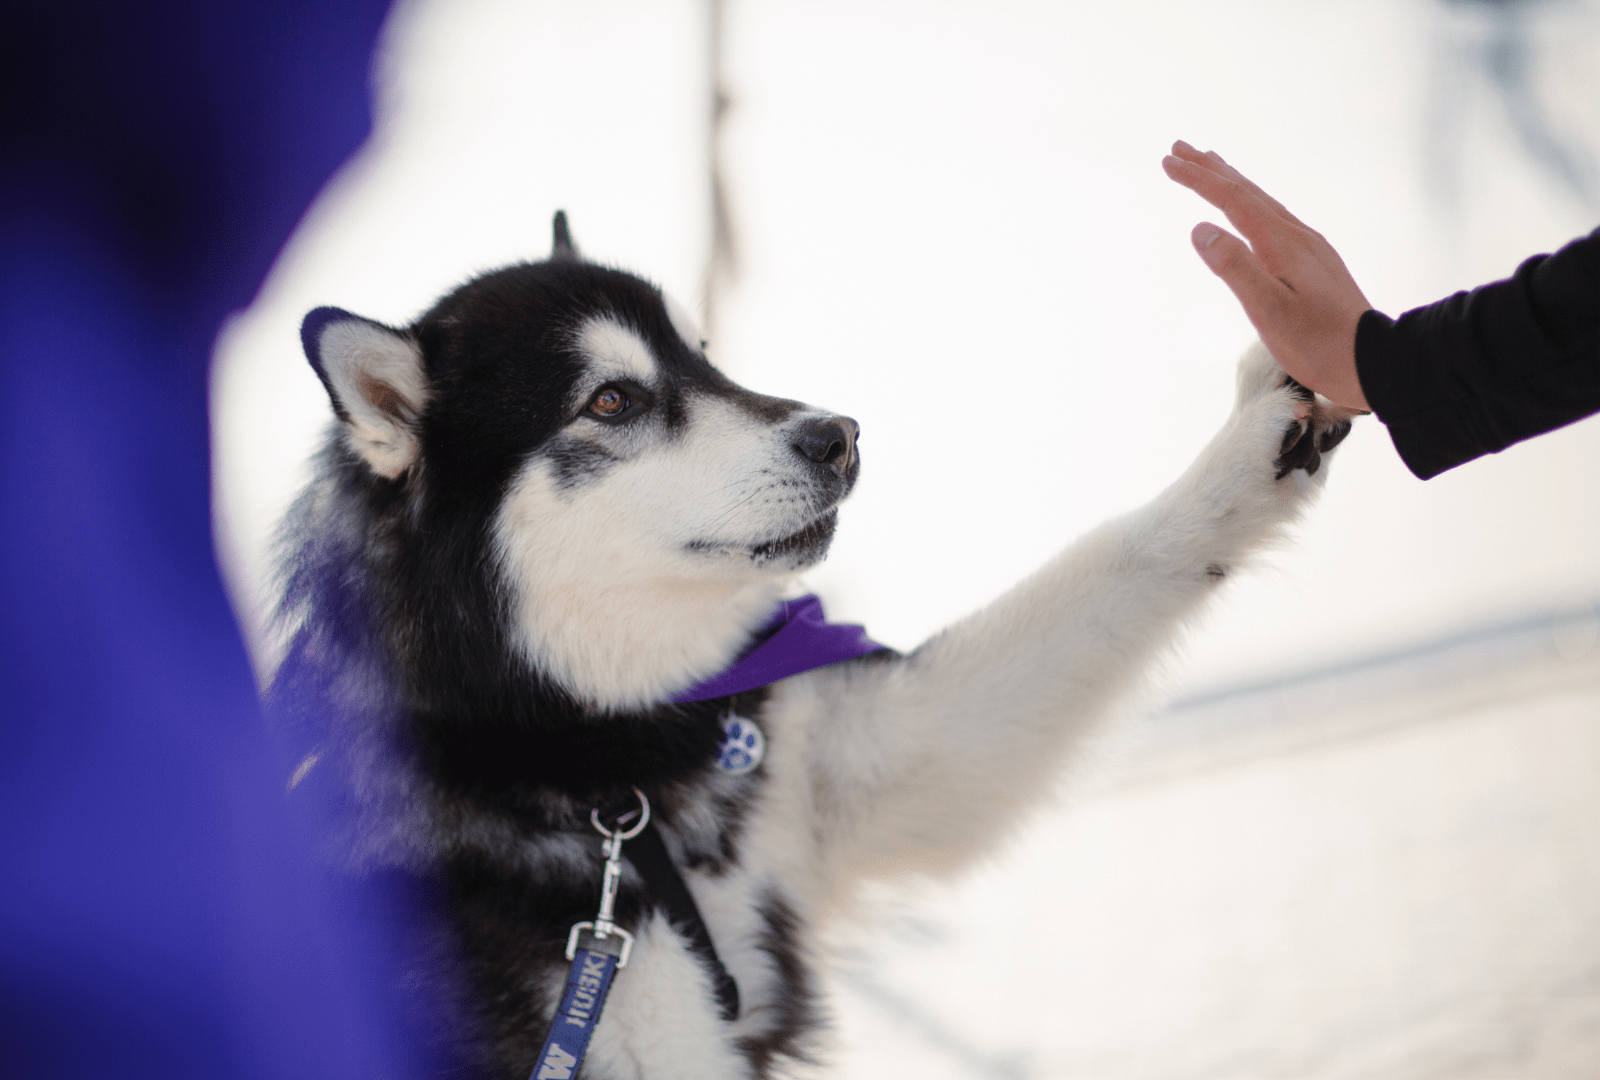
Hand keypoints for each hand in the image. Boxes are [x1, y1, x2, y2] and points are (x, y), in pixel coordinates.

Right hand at [1162, 140, 1371, 410]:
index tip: (1168, 162)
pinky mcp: (1314, 262)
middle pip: (1249, 192)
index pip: (1233, 200)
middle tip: (1180, 149)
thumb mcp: (1268, 310)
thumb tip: (1200, 229)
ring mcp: (1309, 248)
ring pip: (1263, 203)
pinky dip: (1252, 205)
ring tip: (1213, 166)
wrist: (1372, 361)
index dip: (1199, 179)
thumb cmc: (1318, 343)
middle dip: (1212, 169)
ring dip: (1233, 183)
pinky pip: (1274, 219)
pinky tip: (1252, 212)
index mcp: (1283, 244)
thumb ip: (1235, 267)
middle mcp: (1298, 236)